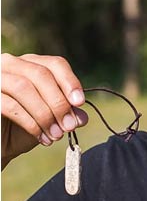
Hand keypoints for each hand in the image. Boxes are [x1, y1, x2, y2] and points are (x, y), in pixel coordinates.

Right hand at [1, 53, 88, 168]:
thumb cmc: (22, 130)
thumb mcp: (49, 122)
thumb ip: (65, 115)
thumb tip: (82, 117)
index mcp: (30, 65)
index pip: (55, 64)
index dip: (69, 82)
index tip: (80, 103)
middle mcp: (10, 64)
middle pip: (40, 74)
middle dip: (58, 102)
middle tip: (69, 126)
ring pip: (24, 87)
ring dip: (44, 114)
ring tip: (56, 135)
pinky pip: (10, 105)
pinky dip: (30, 123)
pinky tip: (41, 137)